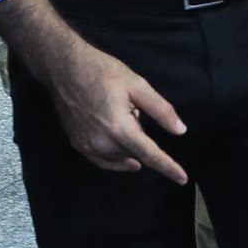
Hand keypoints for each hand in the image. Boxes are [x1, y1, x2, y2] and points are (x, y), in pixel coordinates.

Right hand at [36, 32, 189, 183]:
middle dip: (140, 137)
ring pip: (120, 158)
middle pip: (135, 154)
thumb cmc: (103, 72)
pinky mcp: (77, 145)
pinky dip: (115, 158)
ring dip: (127, 144)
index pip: (150, 155)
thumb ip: (160, 110)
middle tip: (131, 110)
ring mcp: (87, 146)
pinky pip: (104, 161)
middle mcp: (102, 144)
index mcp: (119, 129)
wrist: (64, 68)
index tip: (182, 179)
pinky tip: (118, 145)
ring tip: (118, 117)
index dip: (169, 167)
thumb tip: (180, 131)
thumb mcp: (137, 85)